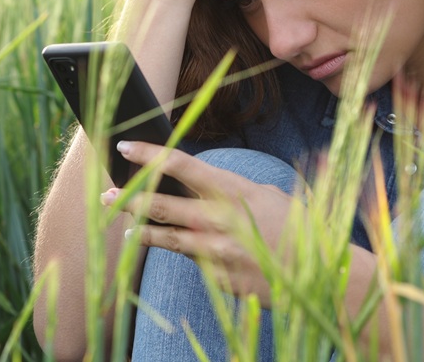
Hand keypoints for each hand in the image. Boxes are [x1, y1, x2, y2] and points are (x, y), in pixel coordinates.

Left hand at [101, 140, 297, 301]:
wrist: (317, 273)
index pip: (178, 164)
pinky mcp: (216, 276)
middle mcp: (217, 219)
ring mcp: (214, 251)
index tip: (124, 146)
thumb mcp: (266, 195)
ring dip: (140, 232)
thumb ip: (229, 190)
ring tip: (124, 229)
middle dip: (128, 199)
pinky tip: (174, 250)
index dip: (147, 154)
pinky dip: (183, 253)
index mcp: (230, 189)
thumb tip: (201, 183)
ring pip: (164, 238)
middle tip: (106, 195)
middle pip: (159, 204)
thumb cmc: (295, 227)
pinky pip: (191, 261)